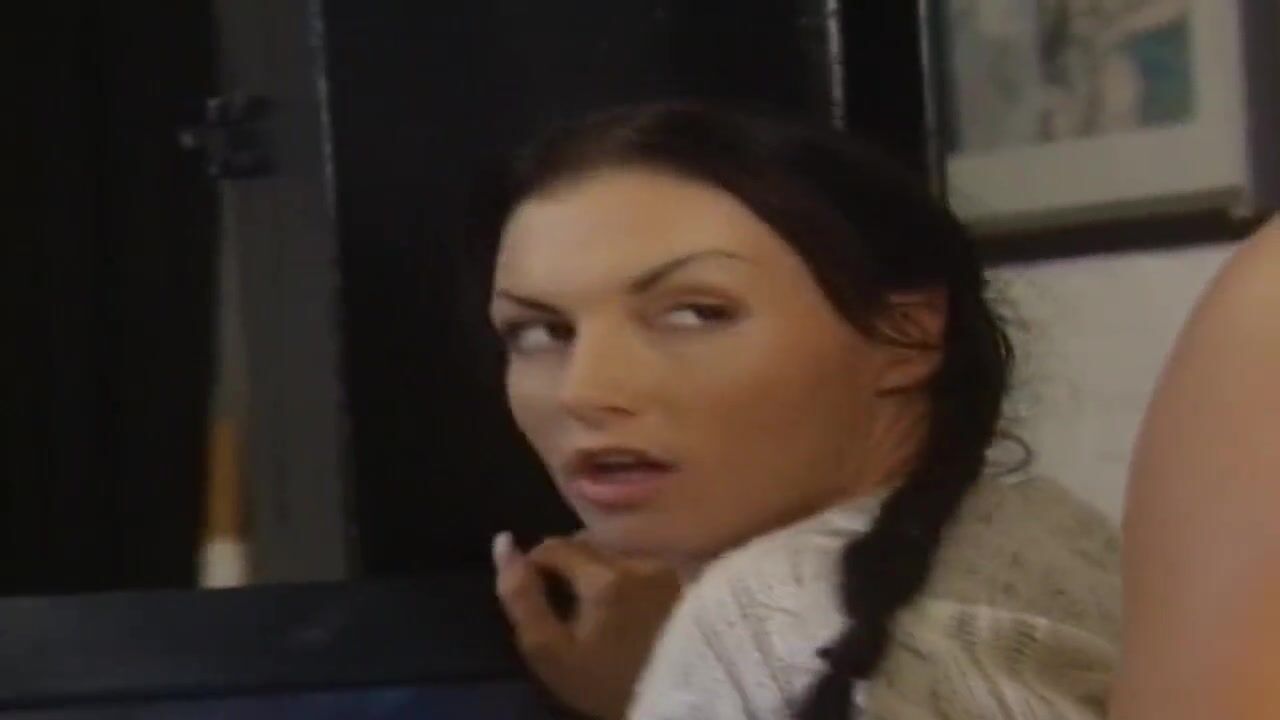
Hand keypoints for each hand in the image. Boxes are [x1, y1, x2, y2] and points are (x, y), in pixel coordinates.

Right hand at [492, 532, 681, 719]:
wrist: (671, 703)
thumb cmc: (604, 683)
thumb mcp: (549, 651)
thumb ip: (520, 596)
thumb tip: (502, 542)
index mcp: (604, 577)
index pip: (555, 546)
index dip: (536, 564)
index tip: (536, 593)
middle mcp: (639, 561)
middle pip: (588, 542)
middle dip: (568, 563)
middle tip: (564, 601)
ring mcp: (665, 567)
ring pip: (615, 548)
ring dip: (597, 564)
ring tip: (594, 603)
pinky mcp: (681, 577)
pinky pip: (640, 559)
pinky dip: (624, 572)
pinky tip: (624, 602)